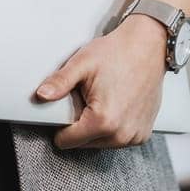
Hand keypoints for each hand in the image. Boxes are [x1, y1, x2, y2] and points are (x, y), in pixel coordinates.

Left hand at [34, 13, 169, 148]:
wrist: (148, 46)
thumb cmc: (118, 53)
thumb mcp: (82, 64)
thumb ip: (59, 82)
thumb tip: (41, 95)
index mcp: (103, 121)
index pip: (67, 141)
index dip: (61, 124)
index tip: (69, 107)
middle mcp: (121, 134)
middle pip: (84, 144)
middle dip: (81, 124)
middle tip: (88, 98)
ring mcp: (134, 136)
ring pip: (101, 143)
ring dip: (97, 127)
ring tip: (103, 100)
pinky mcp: (143, 134)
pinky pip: (119, 140)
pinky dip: (114, 127)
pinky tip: (116, 105)